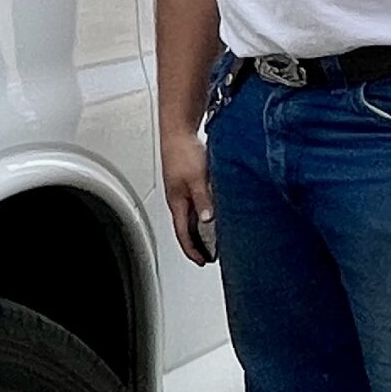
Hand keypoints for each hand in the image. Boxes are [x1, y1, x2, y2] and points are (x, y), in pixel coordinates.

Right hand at [162, 127, 216, 265]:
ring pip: (191, 216)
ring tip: (214, 237)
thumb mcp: (197, 179)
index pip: (182, 234)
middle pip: (186, 228)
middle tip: (209, 254)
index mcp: (176, 202)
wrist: (178, 130)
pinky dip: (204, 212)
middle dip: (197, 243)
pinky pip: (196, 203)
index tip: (202, 261)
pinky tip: (214, 210)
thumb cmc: (183, 151)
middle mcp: (178, 198)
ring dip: (201, 229)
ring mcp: (182, 189)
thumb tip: (208, 220)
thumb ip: (203, 200)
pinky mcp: (188, 180)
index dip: (192, 250)